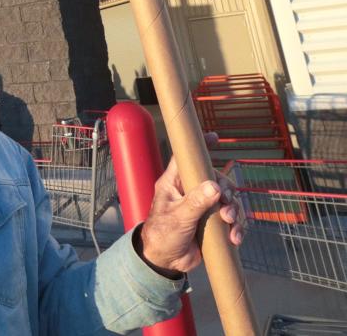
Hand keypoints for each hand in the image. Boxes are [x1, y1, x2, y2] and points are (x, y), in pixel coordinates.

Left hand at [139, 133, 244, 273]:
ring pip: (227, 199)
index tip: (214, 137)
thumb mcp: (178, 218)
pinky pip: (231, 219)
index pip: (185, 159)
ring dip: (234, 211)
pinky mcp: (213, 223)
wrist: (165, 261)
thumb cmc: (162, 235)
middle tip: (227, 204)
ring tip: (230, 223)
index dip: (199, 146)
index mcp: (174, 183)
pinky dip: (236, 227)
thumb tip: (215, 187)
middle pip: (216, 179)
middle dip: (227, 190)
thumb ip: (196, 203)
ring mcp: (203, 207)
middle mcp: (190, 191)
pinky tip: (234, 238)